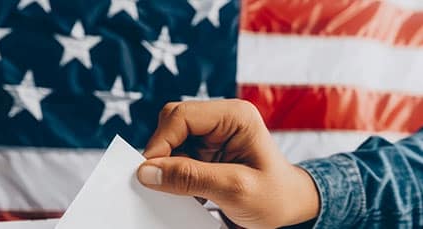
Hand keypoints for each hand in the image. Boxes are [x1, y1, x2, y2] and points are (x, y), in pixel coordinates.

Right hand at [137, 99, 318, 228]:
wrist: (288, 207)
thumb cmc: (274, 196)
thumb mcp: (234, 189)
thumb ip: (190, 178)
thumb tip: (147, 172)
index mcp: (235, 116)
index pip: (182, 116)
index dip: (160, 142)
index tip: (149, 172)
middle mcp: (222, 119)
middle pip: (173, 123)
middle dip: (162, 153)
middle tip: (159, 182)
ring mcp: (213, 134)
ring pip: (171, 140)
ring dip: (168, 165)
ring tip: (180, 190)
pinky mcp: (207, 150)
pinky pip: (177, 155)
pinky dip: (174, 173)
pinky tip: (186, 191)